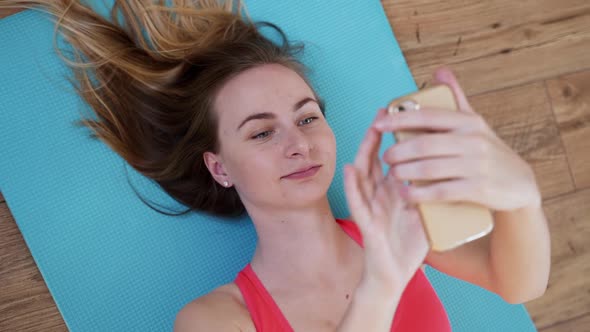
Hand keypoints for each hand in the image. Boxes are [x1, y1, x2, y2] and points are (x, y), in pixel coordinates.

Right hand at [343, 109, 429, 291]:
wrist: (395, 275)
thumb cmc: (408, 245)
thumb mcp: (423, 212)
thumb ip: (430, 191)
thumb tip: (453, 169)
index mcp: (393, 191)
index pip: (393, 157)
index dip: (396, 136)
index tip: (404, 114)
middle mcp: (379, 195)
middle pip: (375, 159)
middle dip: (379, 135)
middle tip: (386, 112)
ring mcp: (370, 207)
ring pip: (362, 175)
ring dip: (364, 152)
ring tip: (370, 130)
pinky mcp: (366, 224)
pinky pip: (357, 203)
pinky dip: (352, 186)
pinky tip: (350, 170)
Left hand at [373, 67, 541, 211]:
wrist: (520, 185)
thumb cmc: (489, 152)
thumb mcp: (476, 123)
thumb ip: (456, 99)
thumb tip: (440, 71)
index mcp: (469, 121)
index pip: (428, 116)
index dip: (400, 119)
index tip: (379, 123)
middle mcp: (473, 141)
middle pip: (425, 144)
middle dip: (399, 150)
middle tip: (385, 157)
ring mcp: (477, 165)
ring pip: (431, 167)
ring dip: (405, 171)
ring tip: (392, 174)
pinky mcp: (479, 189)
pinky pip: (442, 191)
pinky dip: (420, 193)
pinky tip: (406, 194)